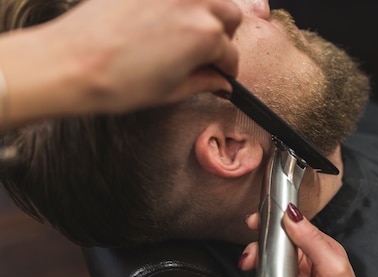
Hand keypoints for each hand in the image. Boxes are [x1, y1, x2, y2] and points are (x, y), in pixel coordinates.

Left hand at [54, 0, 241, 109]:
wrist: (70, 63)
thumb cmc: (115, 80)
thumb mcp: (170, 91)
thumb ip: (203, 82)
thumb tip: (218, 81)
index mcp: (205, 36)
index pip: (230, 53)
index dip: (227, 68)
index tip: (221, 73)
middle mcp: (192, 4)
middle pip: (229, 14)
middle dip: (223, 34)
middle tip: (207, 51)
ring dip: (206, 12)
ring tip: (188, 32)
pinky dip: (175, 4)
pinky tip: (161, 20)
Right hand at [240, 204, 377, 276]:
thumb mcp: (333, 268)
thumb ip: (312, 240)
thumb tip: (294, 216)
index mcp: (324, 250)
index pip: (297, 228)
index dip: (277, 222)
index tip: (258, 219)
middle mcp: (310, 263)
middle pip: (278, 245)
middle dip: (261, 246)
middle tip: (251, 252)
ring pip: (270, 264)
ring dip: (260, 267)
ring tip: (255, 271)